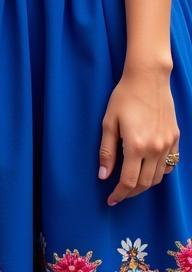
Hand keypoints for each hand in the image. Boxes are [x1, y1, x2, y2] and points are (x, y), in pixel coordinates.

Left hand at [99, 66, 178, 204]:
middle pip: (145, 183)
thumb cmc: (123, 97)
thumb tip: (104, 176)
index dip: (119, 193)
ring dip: (145, 185)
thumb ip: (106, 151)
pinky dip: (159, 173)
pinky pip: (170, 165)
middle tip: (119, 196)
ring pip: (159, 177)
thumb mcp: (108, 122)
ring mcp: (168, 145)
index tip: (110, 200)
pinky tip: (148, 170)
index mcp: (137, 146)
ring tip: (131, 185)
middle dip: (131, 193)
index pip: (129, 181)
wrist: (148, 80)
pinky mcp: (175, 139)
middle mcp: (156, 150)